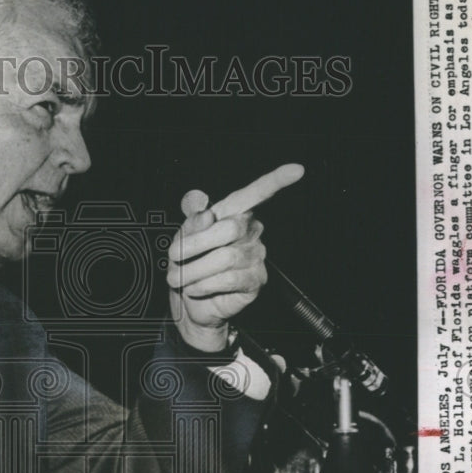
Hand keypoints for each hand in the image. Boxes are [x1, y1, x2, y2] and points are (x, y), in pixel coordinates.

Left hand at [167, 164, 304, 351]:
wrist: (188, 302)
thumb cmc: (188, 264)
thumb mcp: (182, 238)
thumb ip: (192, 222)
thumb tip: (206, 212)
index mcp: (232, 214)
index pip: (255, 193)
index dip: (275, 180)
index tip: (297, 169)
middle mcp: (250, 231)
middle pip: (230, 227)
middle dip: (195, 243)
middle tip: (174, 257)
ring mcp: (256, 256)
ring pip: (226, 257)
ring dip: (194, 269)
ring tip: (180, 277)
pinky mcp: (256, 280)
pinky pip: (229, 279)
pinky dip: (204, 284)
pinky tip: (195, 288)